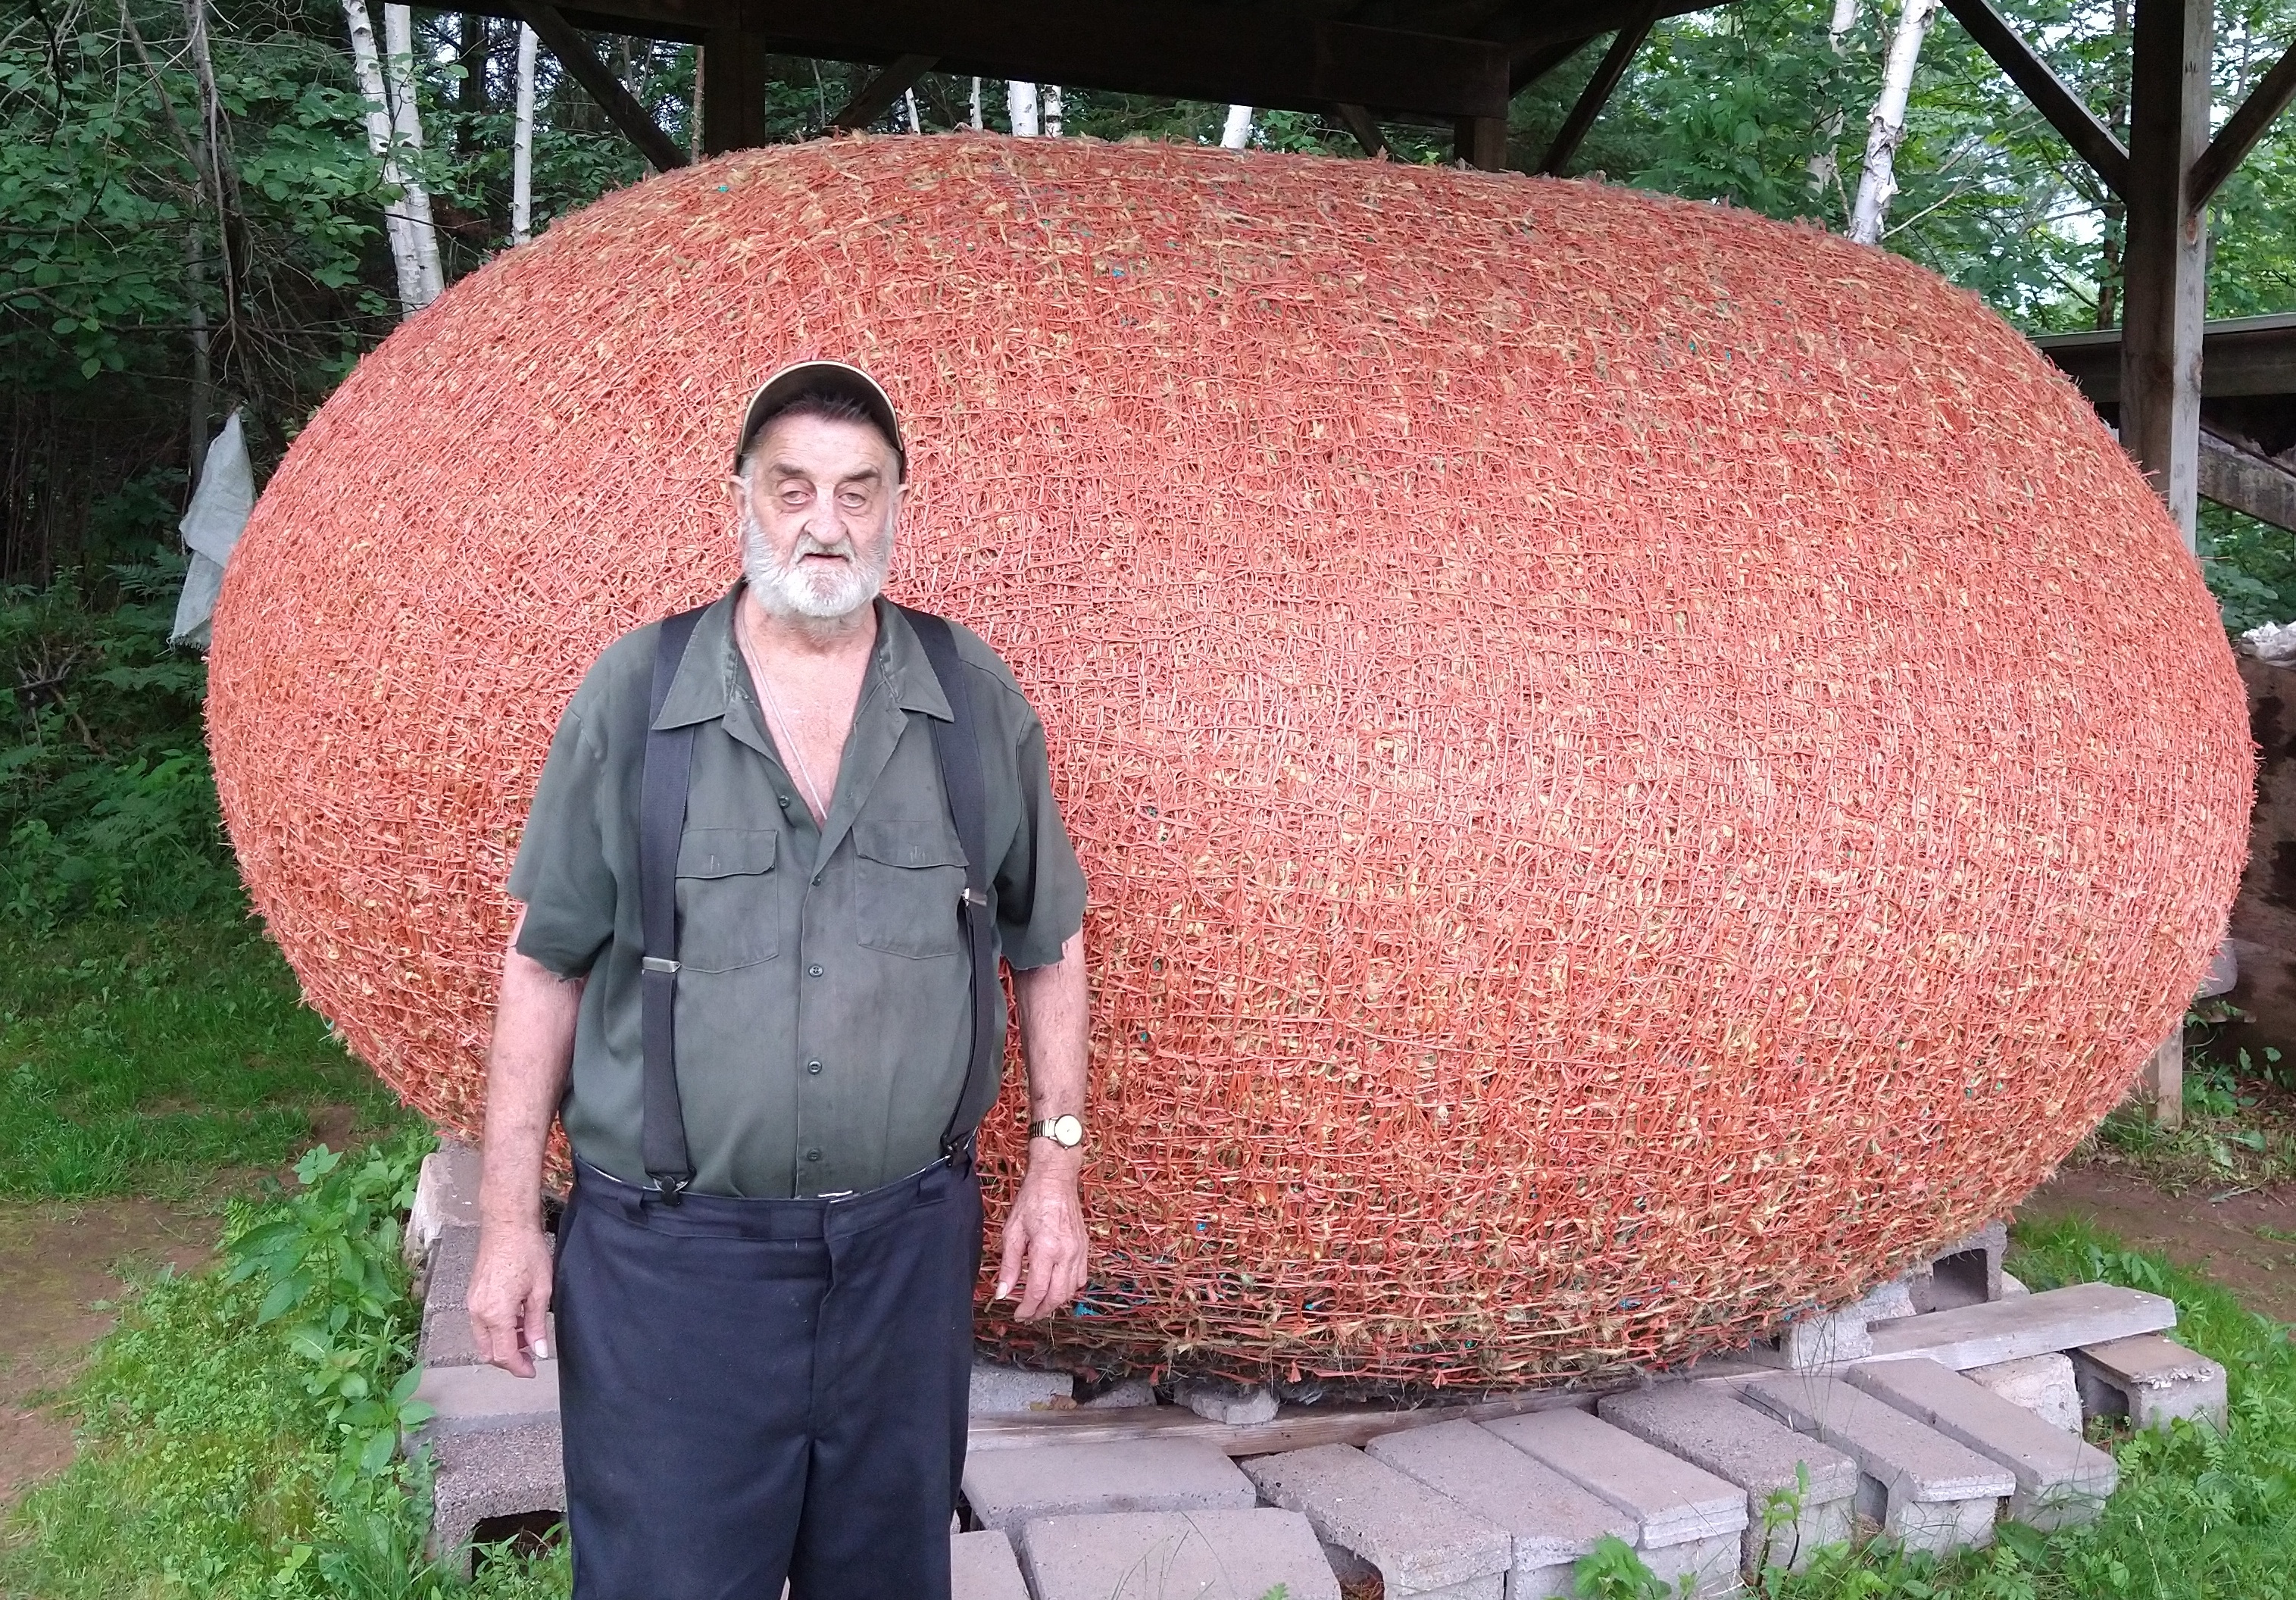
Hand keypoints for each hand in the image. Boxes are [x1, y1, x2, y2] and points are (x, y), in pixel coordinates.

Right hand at [467, 1220, 554, 1376]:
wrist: (507, 1226)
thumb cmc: (526, 1252)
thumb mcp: (541, 1291)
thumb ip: (537, 1324)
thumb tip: (540, 1350)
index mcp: (495, 1314)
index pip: (503, 1355)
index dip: (519, 1367)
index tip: (532, 1371)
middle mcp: (478, 1312)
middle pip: (488, 1352)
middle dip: (508, 1359)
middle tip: (530, 1358)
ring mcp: (472, 1303)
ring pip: (483, 1339)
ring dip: (503, 1344)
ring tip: (527, 1336)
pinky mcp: (472, 1295)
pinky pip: (481, 1324)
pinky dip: (496, 1330)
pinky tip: (516, 1321)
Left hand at [994, 1148, 1088, 1320]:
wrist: (1056, 1179)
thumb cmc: (1032, 1201)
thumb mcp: (1012, 1232)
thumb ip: (1009, 1265)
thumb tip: (1003, 1293)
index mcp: (1046, 1249)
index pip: (1037, 1291)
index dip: (1026, 1308)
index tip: (1017, 1315)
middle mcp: (1067, 1253)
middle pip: (1057, 1296)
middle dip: (1041, 1311)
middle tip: (1027, 1315)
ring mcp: (1080, 1251)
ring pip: (1071, 1290)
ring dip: (1055, 1302)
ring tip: (1040, 1305)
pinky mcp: (1085, 1247)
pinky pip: (1081, 1277)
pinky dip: (1069, 1289)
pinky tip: (1057, 1288)